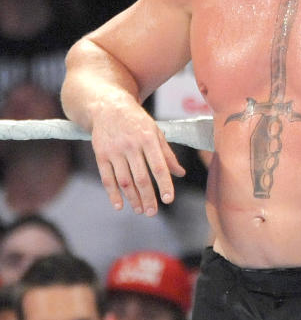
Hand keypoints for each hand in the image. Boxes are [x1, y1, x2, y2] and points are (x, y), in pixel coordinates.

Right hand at [89, 101, 185, 215]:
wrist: (108, 107)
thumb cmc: (137, 121)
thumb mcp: (156, 132)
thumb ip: (167, 154)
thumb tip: (180, 173)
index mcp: (148, 139)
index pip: (159, 166)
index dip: (164, 184)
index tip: (169, 199)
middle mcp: (131, 146)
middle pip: (141, 177)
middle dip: (148, 197)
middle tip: (153, 212)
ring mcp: (114, 151)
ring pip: (124, 180)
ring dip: (132, 198)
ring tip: (140, 210)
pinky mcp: (100, 155)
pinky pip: (107, 178)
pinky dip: (112, 193)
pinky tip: (119, 205)